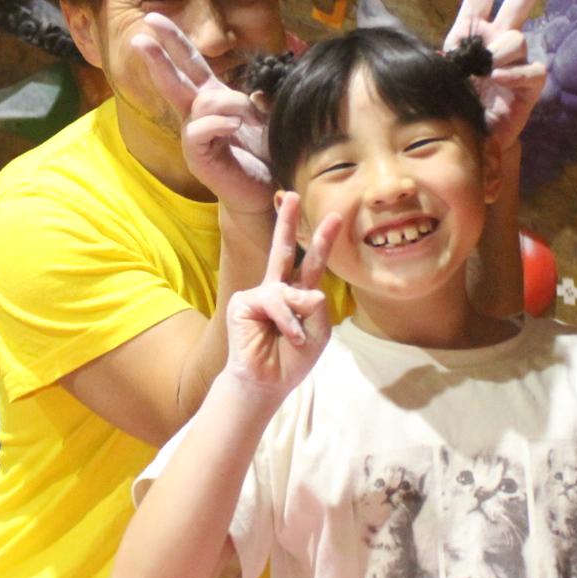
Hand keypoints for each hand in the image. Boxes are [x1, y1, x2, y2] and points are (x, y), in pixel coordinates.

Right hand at [131, 13, 274, 213]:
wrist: (262, 192)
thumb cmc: (263, 154)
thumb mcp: (265, 119)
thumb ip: (259, 99)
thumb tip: (258, 92)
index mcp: (211, 98)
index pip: (190, 62)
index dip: (174, 40)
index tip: (153, 18)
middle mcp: (196, 114)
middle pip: (174, 78)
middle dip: (158, 55)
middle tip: (139, 36)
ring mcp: (194, 135)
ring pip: (200, 101)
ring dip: (229, 103)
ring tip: (248, 117)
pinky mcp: (197, 155)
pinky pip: (201, 129)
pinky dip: (220, 123)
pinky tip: (233, 128)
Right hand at [224, 193, 340, 398]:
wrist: (266, 383)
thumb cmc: (291, 359)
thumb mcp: (317, 332)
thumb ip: (316, 307)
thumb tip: (308, 289)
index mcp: (297, 295)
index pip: (310, 263)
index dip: (321, 241)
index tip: (333, 217)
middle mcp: (276, 289)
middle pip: (282, 249)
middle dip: (286, 222)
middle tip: (290, 194)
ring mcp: (258, 294)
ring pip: (288, 288)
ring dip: (298, 314)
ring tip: (297, 338)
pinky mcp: (243, 302)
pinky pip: (275, 301)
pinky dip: (286, 320)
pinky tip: (288, 336)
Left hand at [441, 0, 559, 149]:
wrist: (468, 141)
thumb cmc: (450, 104)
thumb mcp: (432, 71)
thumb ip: (437, 48)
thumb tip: (418, 20)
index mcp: (470, 32)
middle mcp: (497, 41)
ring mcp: (515, 61)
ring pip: (517, 38)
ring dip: (501, 53)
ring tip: (487, 74)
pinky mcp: (530, 84)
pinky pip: (529, 69)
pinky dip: (514, 74)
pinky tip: (500, 83)